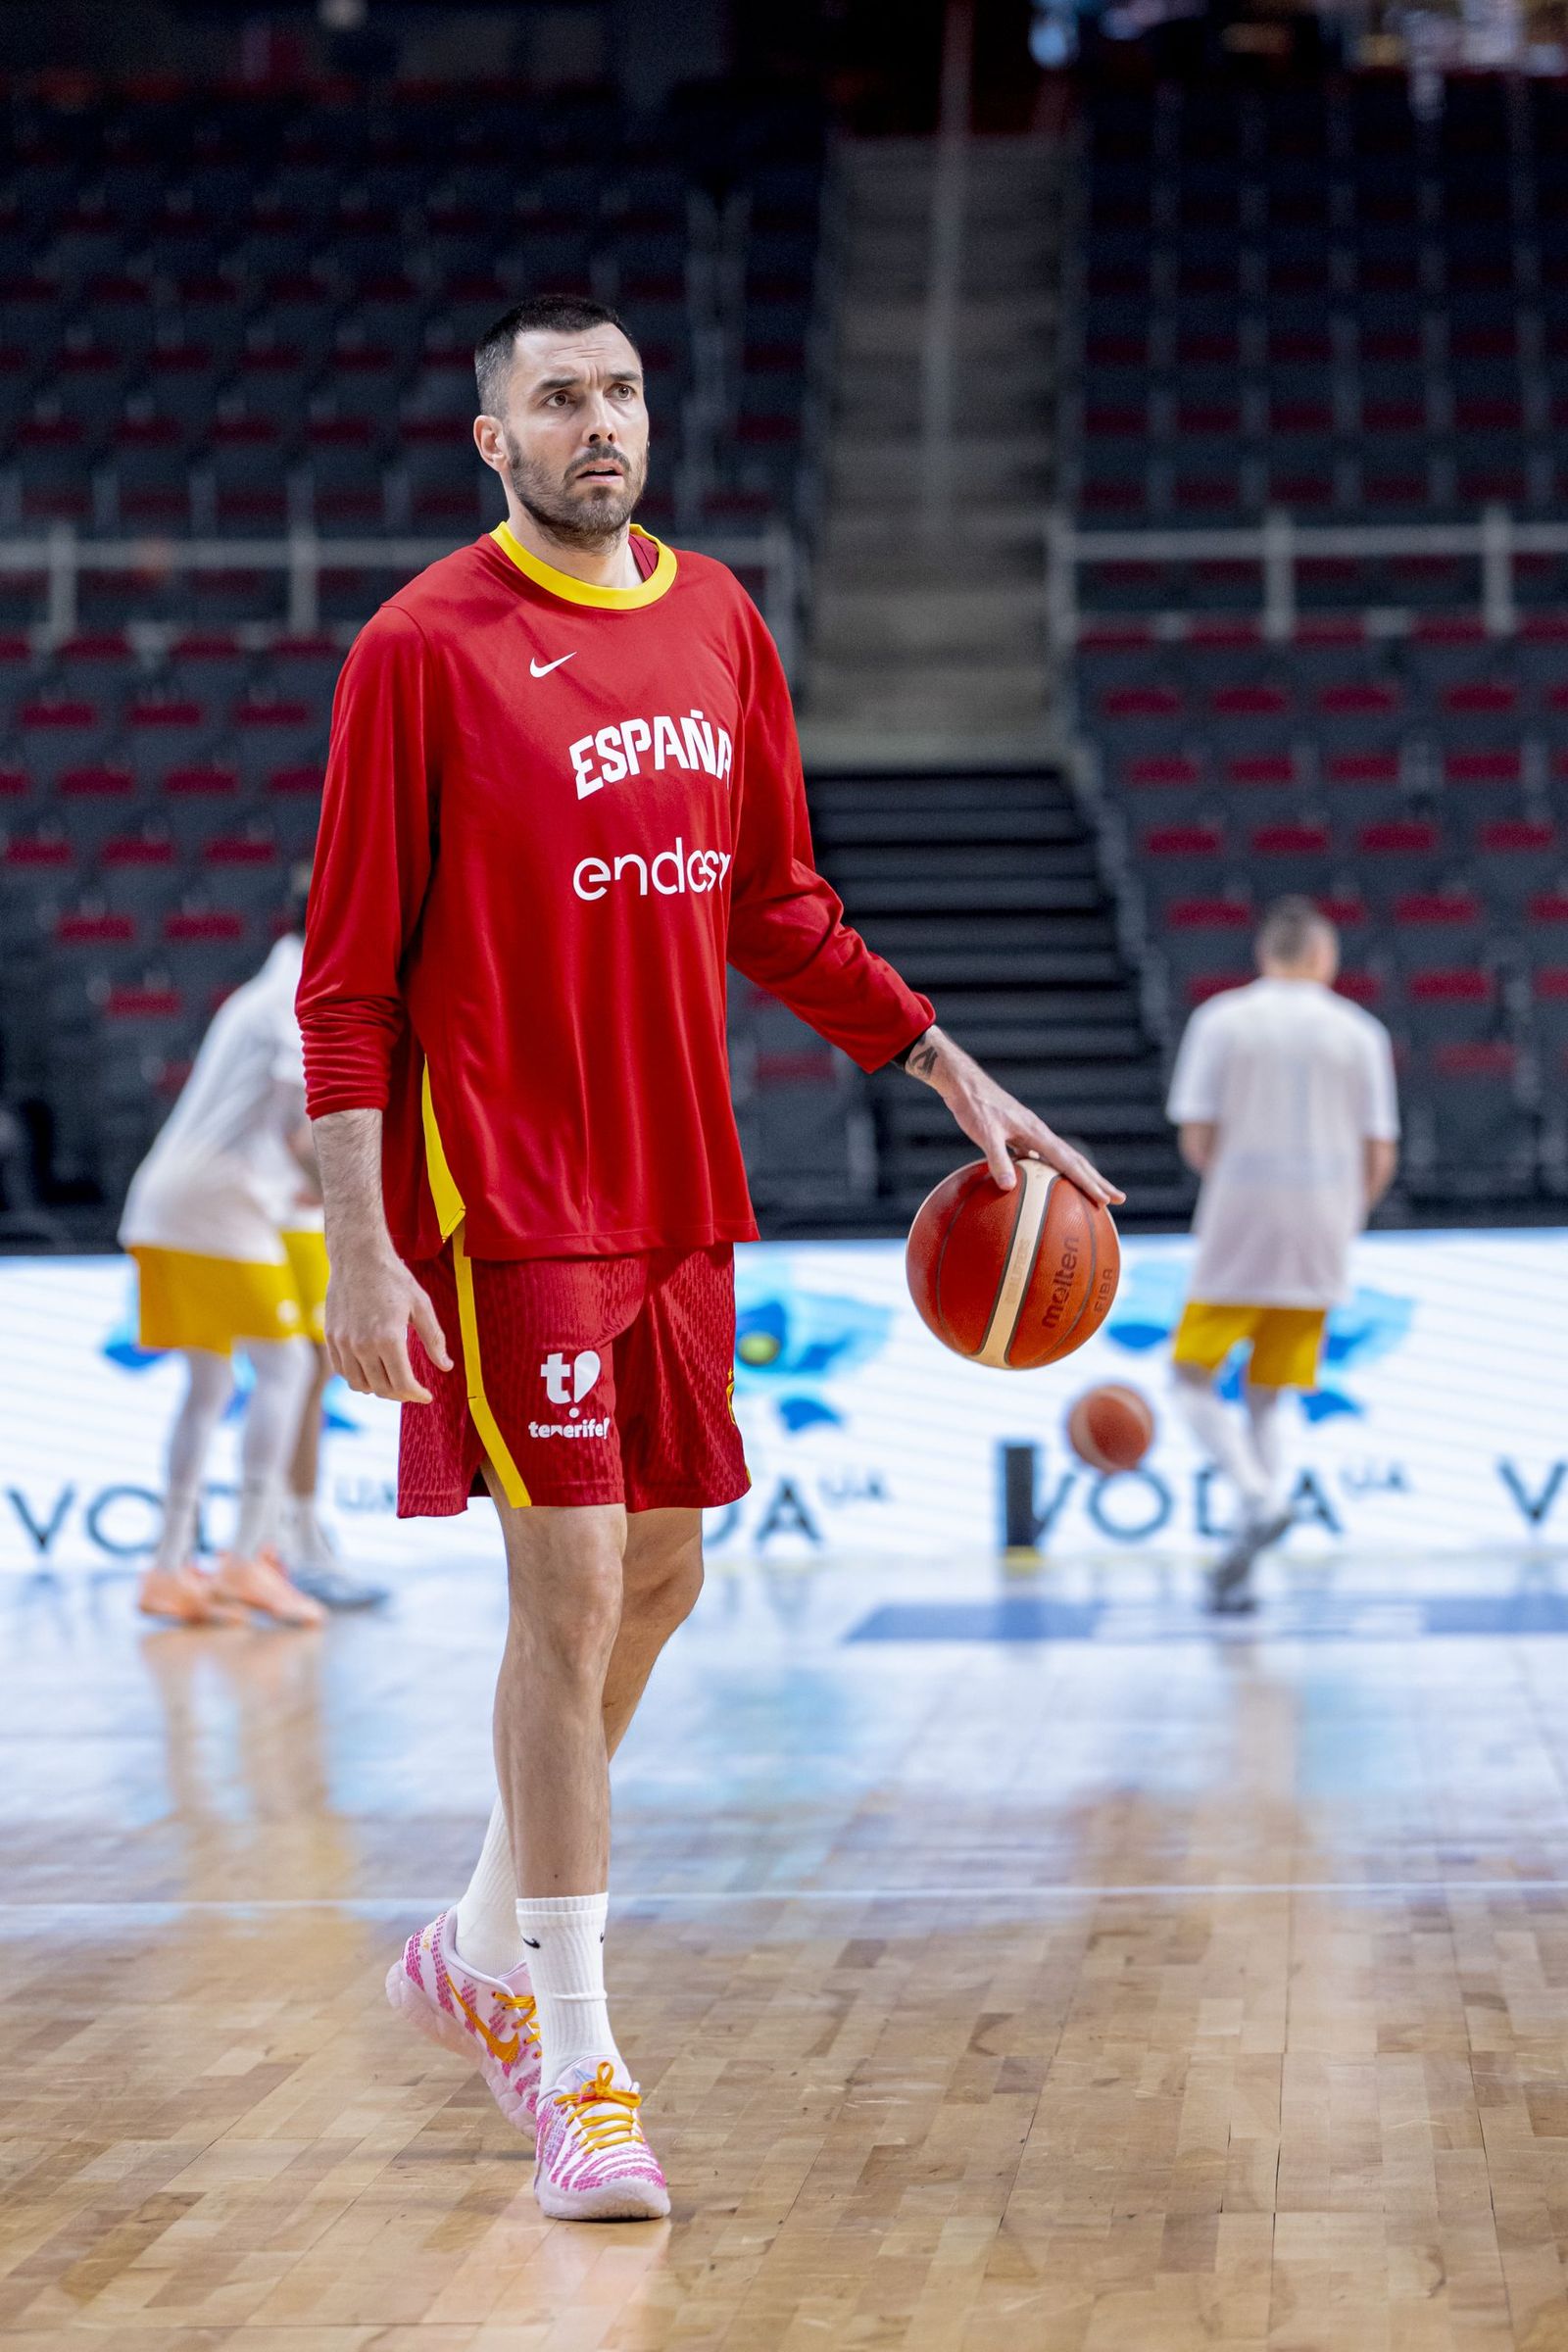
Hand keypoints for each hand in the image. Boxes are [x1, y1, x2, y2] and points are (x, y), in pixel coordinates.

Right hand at [324, 1246, 452, 1402]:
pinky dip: (357, 1378)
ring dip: (378, 1389)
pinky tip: (371, 1371)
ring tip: (393, 1382)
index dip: (417, 1395)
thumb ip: (434, 1339)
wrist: (358, 1256)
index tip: (426, 1396)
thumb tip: (446, 1367)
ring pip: (359, 1385)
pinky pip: (342, 1371)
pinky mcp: (331, 1337)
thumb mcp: (422, 1306)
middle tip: (412, 1390)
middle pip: (382, 1388)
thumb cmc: (394, 1279)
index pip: (402, 1383)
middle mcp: (363, 1345)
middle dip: (401, 1395)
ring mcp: (343, 1342)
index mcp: (389, 1338)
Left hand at [904, 1026, 1124, 1205]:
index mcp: (1037, 1133)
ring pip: (1062, 1160)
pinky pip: (1042, 1159)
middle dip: (1097, 1181)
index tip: (1106, 1199)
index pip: (1070, 1163)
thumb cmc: (975, 1106)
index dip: (1088, 1182)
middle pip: (1076, 1162)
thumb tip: (1009, 1187)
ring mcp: (1031, 1134)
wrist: (965, 1085)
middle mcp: (1040, 1133)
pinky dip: (1052, 1173)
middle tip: (1117, 1200)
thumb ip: (997, 1158)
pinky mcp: (1019, 1136)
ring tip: (1094, 1194)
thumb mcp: (984, 1133)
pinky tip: (1049, 1183)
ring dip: (1080, 1177)